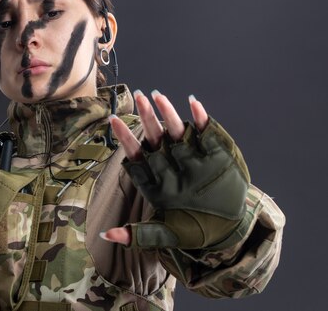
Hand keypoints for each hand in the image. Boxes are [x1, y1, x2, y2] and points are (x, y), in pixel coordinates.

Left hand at [101, 90, 248, 248]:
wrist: (225, 229)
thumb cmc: (190, 229)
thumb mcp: (163, 234)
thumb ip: (137, 234)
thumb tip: (106, 235)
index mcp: (154, 176)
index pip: (135, 152)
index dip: (124, 136)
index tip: (112, 120)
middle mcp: (169, 161)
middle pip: (153, 135)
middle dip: (146, 117)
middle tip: (138, 97)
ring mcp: (190, 154)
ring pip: (175, 129)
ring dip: (167, 112)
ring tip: (158, 96)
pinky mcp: (211, 153)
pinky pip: (204, 132)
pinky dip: (200, 118)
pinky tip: (193, 104)